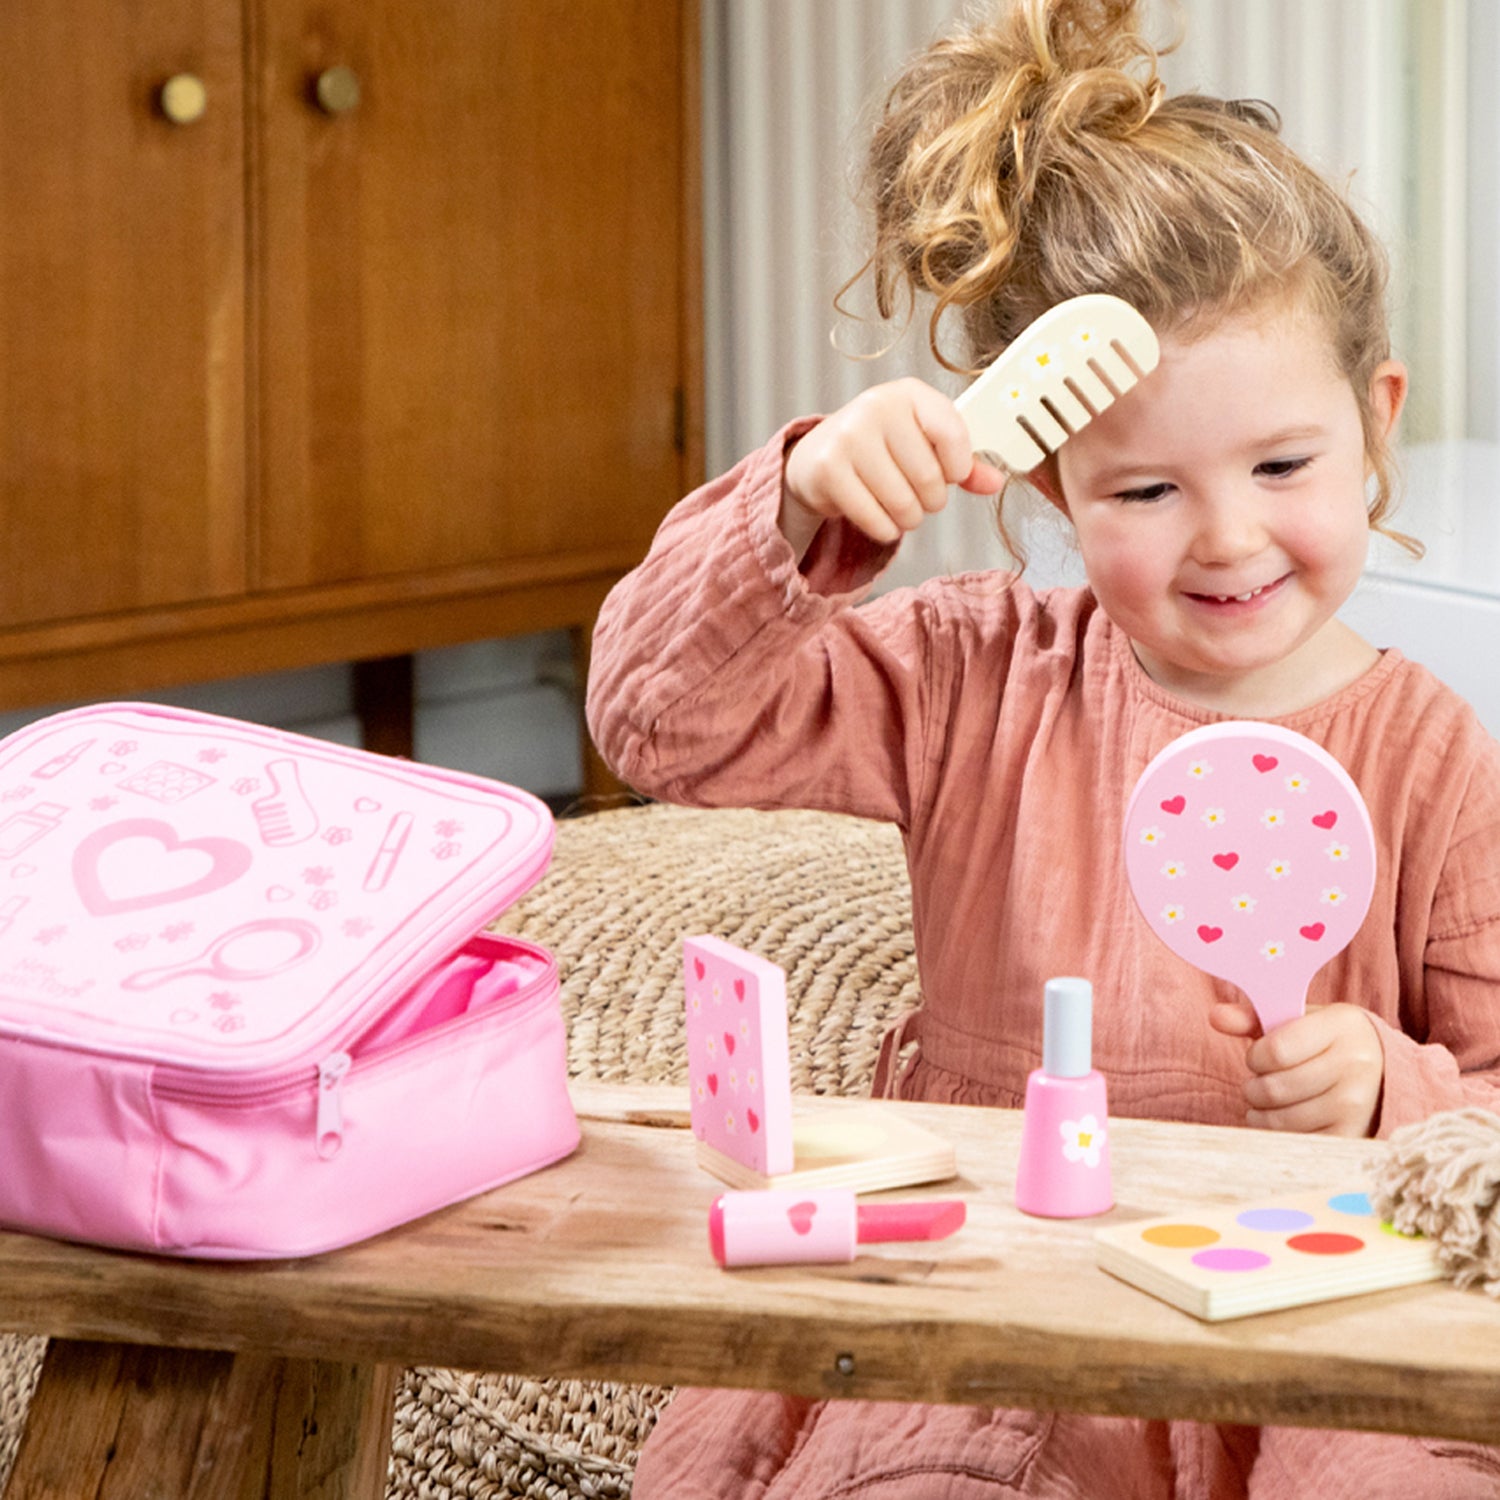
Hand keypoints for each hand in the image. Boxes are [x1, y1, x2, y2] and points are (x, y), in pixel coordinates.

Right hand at [780, 378, 1003, 559]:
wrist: (817, 456)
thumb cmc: (880, 448)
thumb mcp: (922, 445)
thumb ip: (961, 463)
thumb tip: (996, 482)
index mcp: (909, 393)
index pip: (952, 433)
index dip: (958, 467)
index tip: (950, 474)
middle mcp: (877, 406)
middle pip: (930, 479)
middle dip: (930, 501)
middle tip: (916, 496)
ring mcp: (848, 435)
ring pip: (903, 504)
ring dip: (908, 519)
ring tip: (896, 507)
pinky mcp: (827, 469)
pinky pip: (875, 519)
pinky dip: (884, 530)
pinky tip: (877, 516)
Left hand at [1208, 1000, 1384, 1136]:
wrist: (1382, 1070)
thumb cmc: (1326, 1042)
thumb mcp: (1297, 1020)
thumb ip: (1253, 1018)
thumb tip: (1216, 1016)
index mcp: (1340, 1027)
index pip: (1275, 1051)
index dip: (1255, 1056)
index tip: (1260, 1056)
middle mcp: (1354, 1066)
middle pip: (1273, 1089)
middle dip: (1254, 1087)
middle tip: (1263, 1081)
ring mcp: (1357, 1105)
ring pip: (1279, 1120)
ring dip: (1260, 1113)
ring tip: (1270, 1100)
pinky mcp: (1353, 1135)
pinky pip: (1295, 1141)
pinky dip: (1277, 1133)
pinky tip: (1284, 1119)